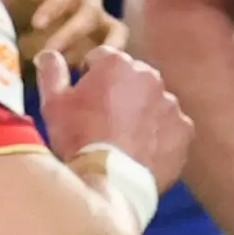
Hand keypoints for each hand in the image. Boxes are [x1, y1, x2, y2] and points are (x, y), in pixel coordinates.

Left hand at [0, 0, 116, 67]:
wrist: (8, 34)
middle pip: (90, 9)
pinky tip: (90, 70)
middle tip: (48, 53)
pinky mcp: (104, 39)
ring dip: (94, 46)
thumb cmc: (7, 2)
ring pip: (110, 28)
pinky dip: (114, 53)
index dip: (54, 5)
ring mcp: (97, 16)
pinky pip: (119, 42)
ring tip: (75, 67)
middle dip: (70, 32)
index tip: (36, 24)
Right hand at [40, 42, 191, 193]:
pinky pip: (170, 128)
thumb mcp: (54, 103)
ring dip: (141, 114)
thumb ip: (51, 71)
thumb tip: (49, 54)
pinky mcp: (185, 129)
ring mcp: (170, 103)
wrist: (110, 180)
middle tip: (103, 123)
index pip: (101, 59)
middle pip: (131, 79)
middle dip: (119, 93)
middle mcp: (149, 76)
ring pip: (153, 103)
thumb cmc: (78, 138)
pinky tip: (142, 153)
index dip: (89, 78)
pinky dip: (159, 136)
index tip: (84, 100)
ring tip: (124, 141)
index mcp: (117, 62)